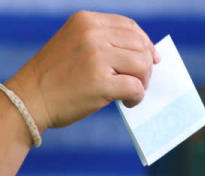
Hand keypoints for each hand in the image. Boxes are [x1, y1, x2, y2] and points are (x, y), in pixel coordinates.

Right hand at [4, 11, 158, 131]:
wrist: (30, 98)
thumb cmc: (56, 76)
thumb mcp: (76, 44)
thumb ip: (104, 42)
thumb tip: (146, 52)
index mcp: (86, 21)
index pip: (130, 26)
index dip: (145, 44)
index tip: (152, 59)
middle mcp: (91, 34)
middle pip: (140, 46)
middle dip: (146, 66)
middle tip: (138, 82)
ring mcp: (96, 56)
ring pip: (142, 64)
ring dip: (143, 82)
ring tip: (130, 92)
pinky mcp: (100, 81)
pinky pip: (136, 87)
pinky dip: (137, 97)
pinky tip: (126, 102)